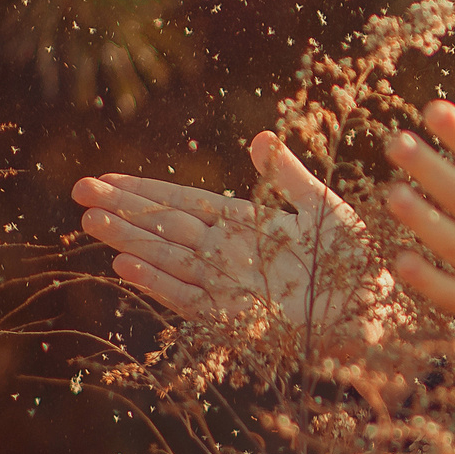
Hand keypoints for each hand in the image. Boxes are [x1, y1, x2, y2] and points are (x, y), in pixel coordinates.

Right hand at [71, 133, 382, 347]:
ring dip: (130, 241)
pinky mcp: (234, 317)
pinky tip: (126, 267)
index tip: (105, 178)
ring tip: (91, 222)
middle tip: (79, 194)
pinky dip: (158, 283)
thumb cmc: (355, 262)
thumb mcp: (323, 209)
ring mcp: (228, 284)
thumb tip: (259, 136)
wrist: (375, 313)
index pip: (183, 201)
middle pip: (165, 226)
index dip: (144, 190)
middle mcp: (228, 253)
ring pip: (168, 258)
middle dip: (123, 211)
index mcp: (245, 224)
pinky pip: (188, 298)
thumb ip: (287, 176)